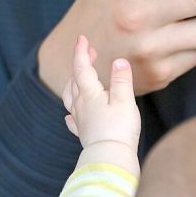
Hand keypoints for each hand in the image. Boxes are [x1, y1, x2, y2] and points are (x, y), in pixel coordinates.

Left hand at [62, 35, 140, 151]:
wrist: (110, 158)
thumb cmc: (119, 129)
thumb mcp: (124, 101)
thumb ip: (121, 80)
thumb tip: (119, 60)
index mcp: (89, 93)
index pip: (82, 67)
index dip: (81, 52)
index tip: (82, 38)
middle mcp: (81, 105)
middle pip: (75, 80)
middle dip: (80, 64)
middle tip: (88, 52)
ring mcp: (80, 119)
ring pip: (70, 97)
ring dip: (73, 84)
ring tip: (77, 78)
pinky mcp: (84, 133)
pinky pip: (72, 119)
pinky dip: (71, 112)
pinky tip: (70, 115)